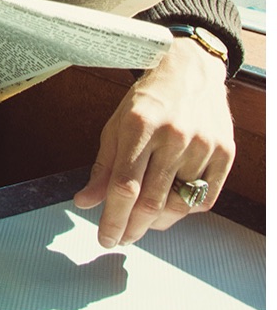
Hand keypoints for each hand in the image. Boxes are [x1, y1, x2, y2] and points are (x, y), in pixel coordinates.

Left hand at [73, 37, 234, 247]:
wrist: (189, 70)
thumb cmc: (147, 100)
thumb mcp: (116, 126)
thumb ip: (103, 166)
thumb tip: (85, 202)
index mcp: (139, 125)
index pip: (124, 186)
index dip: (112, 218)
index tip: (105, 238)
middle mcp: (173, 135)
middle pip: (151, 201)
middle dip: (132, 229)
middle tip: (121, 239)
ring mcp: (202, 144)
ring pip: (178, 205)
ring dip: (157, 222)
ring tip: (142, 221)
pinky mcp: (225, 151)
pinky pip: (205, 198)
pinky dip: (184, 210)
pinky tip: (170, 205)